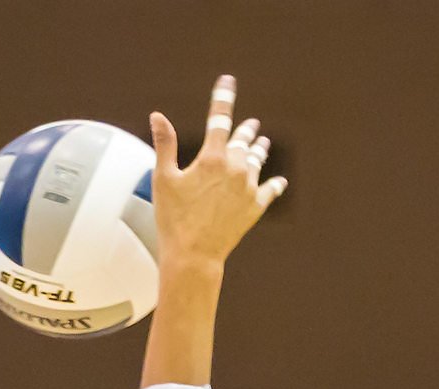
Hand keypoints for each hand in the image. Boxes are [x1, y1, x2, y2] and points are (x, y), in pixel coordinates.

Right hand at [149, 75, 287, 274]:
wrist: (194, 257)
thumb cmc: (174, 221)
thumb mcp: (163, 181)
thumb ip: (165, 145)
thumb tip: (158, 116)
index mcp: (213, 157)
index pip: (219, 119)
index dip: (223, 97)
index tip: (227, 81)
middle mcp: (236, 167)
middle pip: (244, 139)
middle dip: (246, 130)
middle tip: (250, 124)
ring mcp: (249, 186)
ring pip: (258, 160)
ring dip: (260, 150)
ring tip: (263, 144)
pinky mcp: (256, 206)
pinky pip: (271, 189)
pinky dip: (275, 183)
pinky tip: (280, 181)